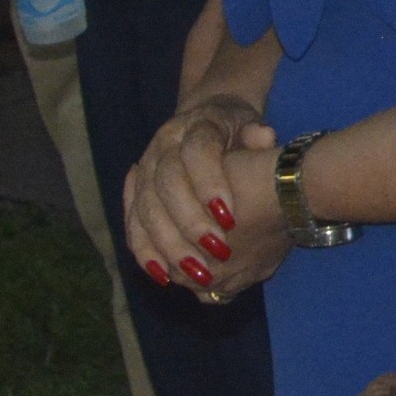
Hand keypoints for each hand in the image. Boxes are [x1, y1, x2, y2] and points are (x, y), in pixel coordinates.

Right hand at [119, 98, 280, 299]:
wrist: (207, 120)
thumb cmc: (236, 129)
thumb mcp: (250, 126)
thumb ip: (257, 135)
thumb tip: (263, 137)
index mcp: (195, 125)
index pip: (197, 152)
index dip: (210, 184)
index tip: (230, 217)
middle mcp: (164, 145)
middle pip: (167, 184)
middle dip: (190, 221)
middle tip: (217, 250)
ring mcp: (145, 168)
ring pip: (146, 208)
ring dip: (169, 243)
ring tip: (196, 272)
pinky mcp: (137, 192)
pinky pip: (133, 224)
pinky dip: (145, 251)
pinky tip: (163, 274)